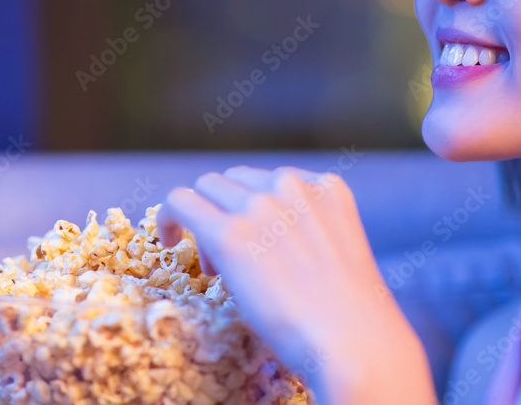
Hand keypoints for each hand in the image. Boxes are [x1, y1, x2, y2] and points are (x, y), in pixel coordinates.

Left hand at [156, 165, 436, 404]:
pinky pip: (182, 202)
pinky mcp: (229, 233)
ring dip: (204, 217)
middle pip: (235, 180)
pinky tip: (168, 241)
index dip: (252, 208)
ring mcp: (260, 206)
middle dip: (227, 211)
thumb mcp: (336, 249)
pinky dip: (170, 217)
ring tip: (212, 264)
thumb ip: (306, 227)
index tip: (253, 240)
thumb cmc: (349, 313)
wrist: (352, 341)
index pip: (270, 179)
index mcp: (326, 185)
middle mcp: (292, 185)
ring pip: (206, 187)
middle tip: (229, 260)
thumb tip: (261, 237)